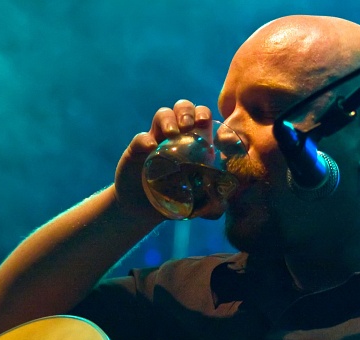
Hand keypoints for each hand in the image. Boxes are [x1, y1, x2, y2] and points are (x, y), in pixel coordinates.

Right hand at [113, 100, 213, 216]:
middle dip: (189, 112)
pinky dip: (145, 139)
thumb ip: (213, 205)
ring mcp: (155, 139)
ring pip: (163, 114)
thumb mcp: (198, 203)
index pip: (202, 118)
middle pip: (184, 108)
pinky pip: (141, 137)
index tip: (205, 125)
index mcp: (194, 143)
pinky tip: (150, 148)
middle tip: (188, 126)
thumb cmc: (174, 201)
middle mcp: (175, 136)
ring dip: (170, 119)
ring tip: (171, 133)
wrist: (143, 209)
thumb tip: (222, 204)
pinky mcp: (137, 149)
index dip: (205, 115)